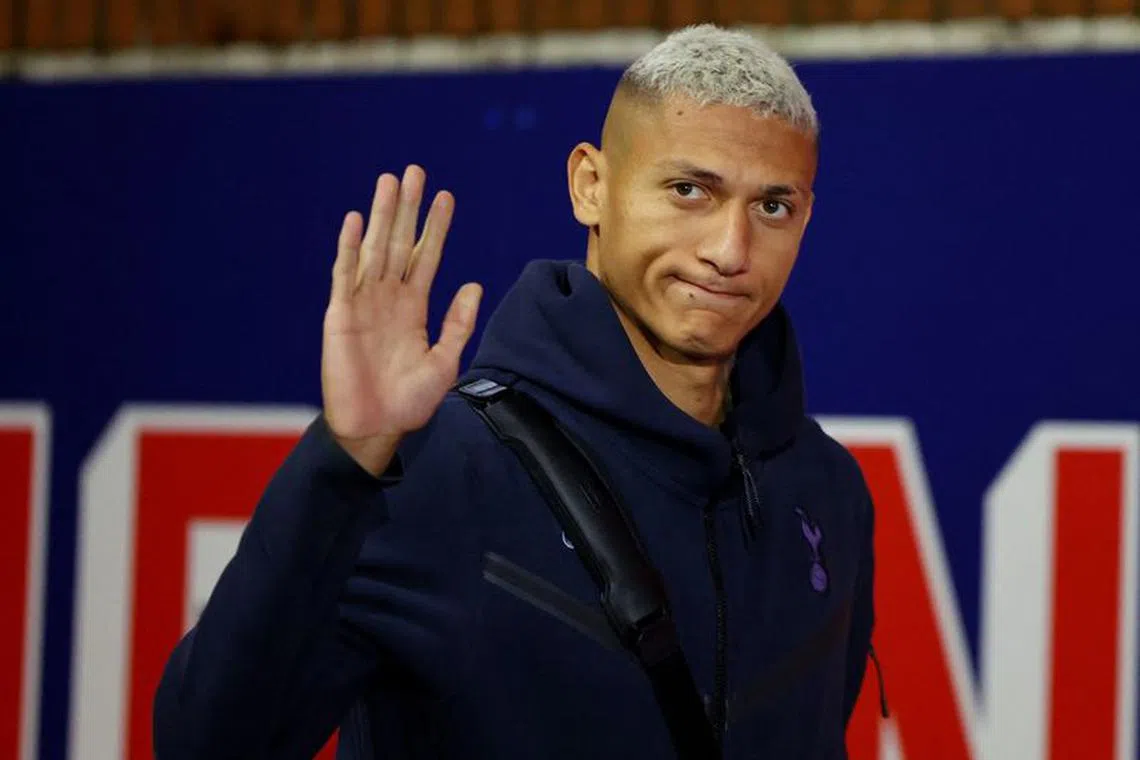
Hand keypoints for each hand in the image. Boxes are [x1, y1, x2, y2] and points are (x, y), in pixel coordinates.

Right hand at [321, 165, 481, 473]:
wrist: (376, 430)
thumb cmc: (409, 403)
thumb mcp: (445, 361)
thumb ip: (458, 323)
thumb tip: (474, 283)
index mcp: (413, 308)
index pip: (426, 257)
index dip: (435, 227)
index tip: (446, 197)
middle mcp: (388, 299)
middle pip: (399, 242)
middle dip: (407, 208)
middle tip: (414, 171)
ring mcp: (363, 304)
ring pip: (373, 249)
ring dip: (380, 215)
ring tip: (389, 181)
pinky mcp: (340, 316)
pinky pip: (344, 276)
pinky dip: (347, 248)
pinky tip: (353, 220)